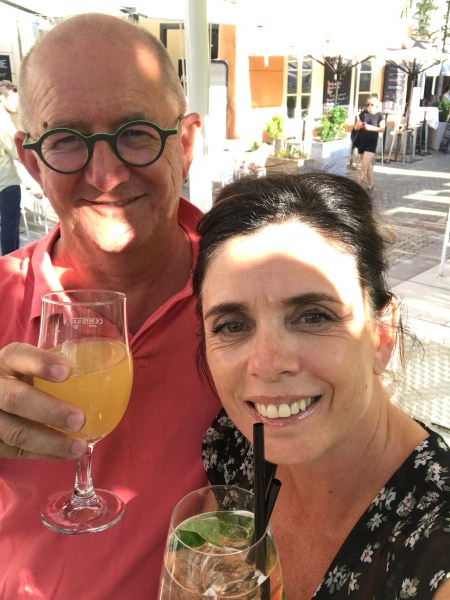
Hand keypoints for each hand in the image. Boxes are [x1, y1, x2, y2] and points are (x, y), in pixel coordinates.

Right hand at [0, 343, 86, 459]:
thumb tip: (117, 368)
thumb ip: (60, 364)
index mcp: (7, 361)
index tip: (67, 371)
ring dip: (51, 441)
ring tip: (79, 446)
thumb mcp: (33, 364)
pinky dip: (45, 454)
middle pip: (16, 399)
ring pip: (15, 432)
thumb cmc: (26, 378)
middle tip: (79, 419)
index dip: (41, 362)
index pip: (20, 355)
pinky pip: (17, 452)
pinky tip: (67, 454)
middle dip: (49, 411)